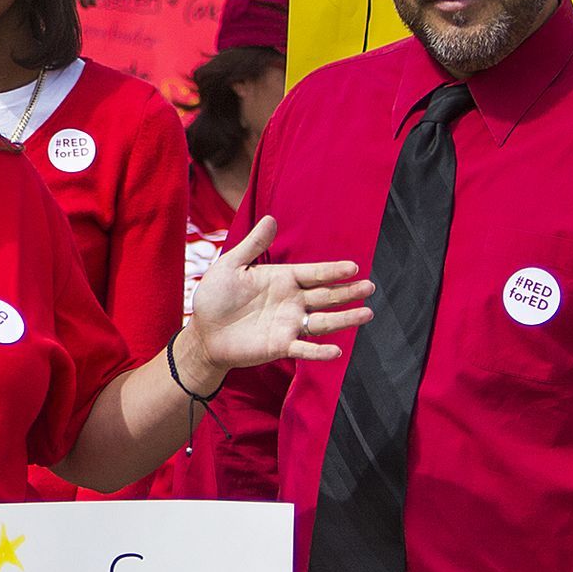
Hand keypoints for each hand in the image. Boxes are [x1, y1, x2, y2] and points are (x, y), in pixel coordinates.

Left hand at [182, 217, 374, 380]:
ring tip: (367, 314)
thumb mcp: (231, 266)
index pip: (314, 273)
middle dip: (348, 292)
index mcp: (282, 279)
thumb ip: (252, 245)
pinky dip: (320, 352)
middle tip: (369, 287)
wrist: (203, 333)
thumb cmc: (215, 297)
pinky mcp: (280, 346)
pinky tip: (336, 350)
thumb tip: (271, 219)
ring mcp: (288, 325)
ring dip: (345, 319)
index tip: (354, 267)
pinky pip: (304, 349)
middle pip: (326, 296)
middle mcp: (291, 302)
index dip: (333, 271)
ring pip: (323, 322)